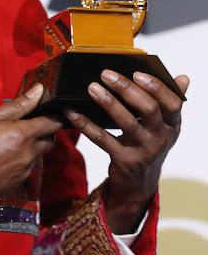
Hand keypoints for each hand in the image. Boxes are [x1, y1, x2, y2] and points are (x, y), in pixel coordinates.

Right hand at [0, 83, 61, 215]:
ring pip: (36, 155)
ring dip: (29, 147)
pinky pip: (25, 168)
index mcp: (22, 135)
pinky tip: (0, 157)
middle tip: (22, 126)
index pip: (52, 123)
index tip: (49, 112)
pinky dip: (19, 161)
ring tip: (5, 142)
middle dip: (42, 132)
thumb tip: (38, 91)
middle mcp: (28, 154)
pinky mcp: (16, 183)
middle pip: (48, 141)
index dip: (53, 116)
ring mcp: (23, 171)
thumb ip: (18, 105)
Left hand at [66, 69, 188, 233]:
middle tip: (106, 74)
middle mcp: (161, 137)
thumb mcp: (164, 126)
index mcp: (172, 124)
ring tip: (92, 88)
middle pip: (149, 109)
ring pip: (126, 123)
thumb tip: (183, 78)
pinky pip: (103, 140)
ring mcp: (143, 150)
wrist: (140, 181)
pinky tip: (73, 112)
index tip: (138, 73)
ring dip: (108, 103)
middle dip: (127, 89)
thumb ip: (170, 101)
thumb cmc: (149, 144)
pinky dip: (86, 124)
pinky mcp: (124, 160)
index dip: (157, 87)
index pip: (173, 103)